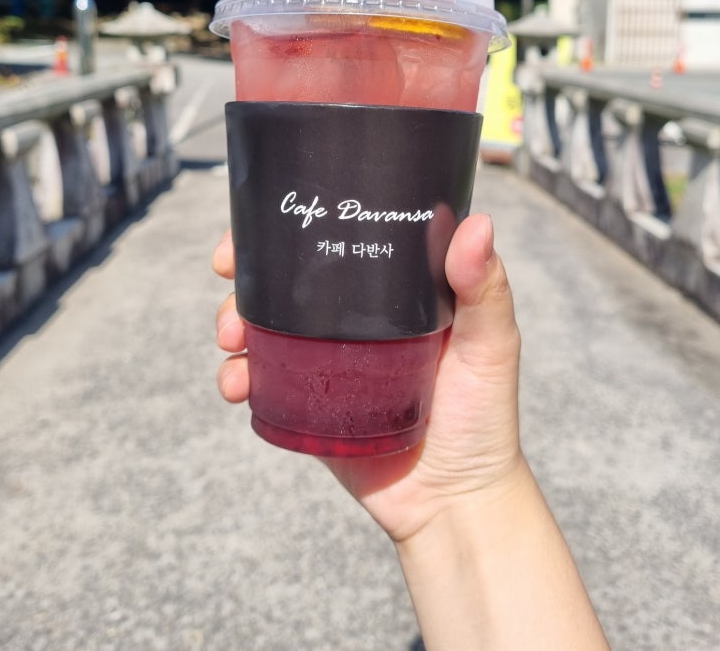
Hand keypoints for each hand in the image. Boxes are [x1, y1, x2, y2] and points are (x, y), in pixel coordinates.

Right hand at [214, 213, 523, 543]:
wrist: (453, 504)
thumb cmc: (484, 418)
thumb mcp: (491, 345)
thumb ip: (486, 289)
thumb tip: (478, 224)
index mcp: (393, 292)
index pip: (340, 240)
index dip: (297, 222)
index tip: (265, 214)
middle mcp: (354, 318)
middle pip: (287, 278)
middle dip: (247, 268)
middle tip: (228, 269)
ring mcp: (325, 359)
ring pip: (264, 323)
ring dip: (233, 319)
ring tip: (231, 338)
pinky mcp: (307, 401)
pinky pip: (260, 380)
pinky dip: (237, 375)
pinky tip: (236, 383)